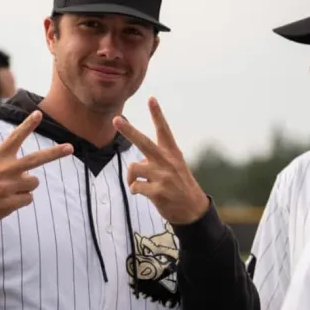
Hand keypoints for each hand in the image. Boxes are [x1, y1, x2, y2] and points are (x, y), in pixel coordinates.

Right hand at [0, 110, 73, 227]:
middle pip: (35, 159)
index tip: (38, 114)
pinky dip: (22, 200)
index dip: (27, 125)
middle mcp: (3, 169)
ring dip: (26, 187)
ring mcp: (7, 186)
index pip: (15, 138)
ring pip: (33, 183)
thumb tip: (31, 173)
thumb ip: (9, 163)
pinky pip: (29, 199)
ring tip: (9, 190)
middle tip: (70, 147)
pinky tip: (7, 201)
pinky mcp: (9, 203)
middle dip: (55, 153)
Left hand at [113, 97, 208, 225]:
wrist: (193, 210)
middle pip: (143, 142)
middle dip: (128, 130)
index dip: (157, 114)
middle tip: (116, 119)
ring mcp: (163, 176)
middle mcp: (167, 161)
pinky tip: (141, 193)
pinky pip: (135, 186)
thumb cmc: (179, 186)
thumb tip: (138, 163)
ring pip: (133, 167)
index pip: (164, 130)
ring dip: (131, 177)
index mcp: (172, 153)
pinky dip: (134, 190)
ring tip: (136, 183)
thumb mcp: (174, 168)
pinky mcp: (157, 192)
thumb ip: (156, 161)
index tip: (151, 98)